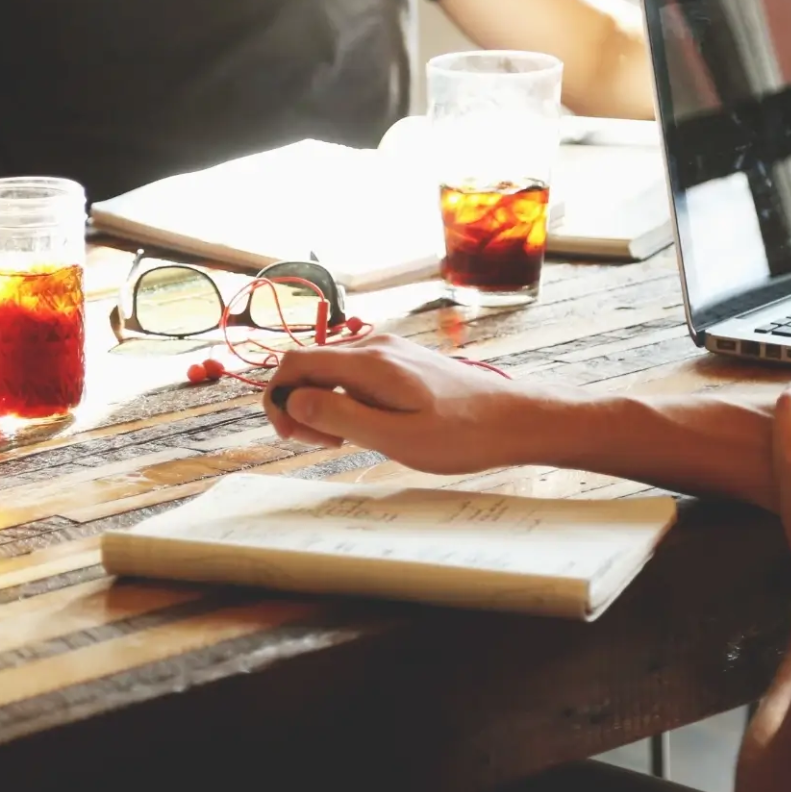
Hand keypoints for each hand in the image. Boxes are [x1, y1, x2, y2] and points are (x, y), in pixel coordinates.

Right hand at [262, 334, 543, 474]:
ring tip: (349, 440)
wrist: (513, 419)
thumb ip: (340, 416)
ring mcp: (388, 351)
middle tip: (325, 445)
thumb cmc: (460, 435)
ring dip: (324, 405)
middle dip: (301, 405)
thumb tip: (292, 401)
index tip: (291, 435)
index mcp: (368, 362)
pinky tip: (368, 427)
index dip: (278, 398)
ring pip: (331, 372)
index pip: (295, 363)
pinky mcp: (400, 361)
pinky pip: (353, 374)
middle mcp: (374, 346)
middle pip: (310, 366)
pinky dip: (346, 400)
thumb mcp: (395, 437)